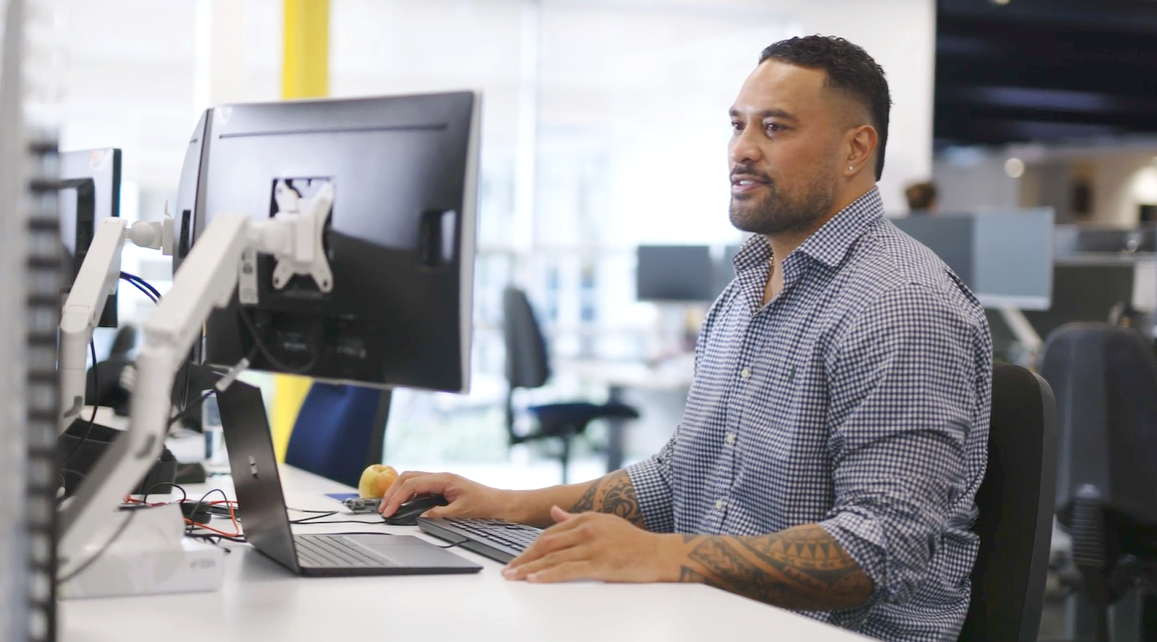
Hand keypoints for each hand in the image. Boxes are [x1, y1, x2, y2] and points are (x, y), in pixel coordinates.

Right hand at [379, 471, 511, 519]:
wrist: (503, 505)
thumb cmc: (487, 506)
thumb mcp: (461, 513)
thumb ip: (439, 514)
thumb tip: (420, 517)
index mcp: (445, 479)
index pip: (413, 484)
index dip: (397, 497)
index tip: (389, 511)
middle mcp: (442, 477)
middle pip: (408, 477)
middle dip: (393, 491)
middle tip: (384, 508)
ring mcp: (442, 482)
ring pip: (413, 481)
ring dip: (399, 492)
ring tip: (390, 507)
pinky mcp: (443, 488)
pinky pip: (421, 487)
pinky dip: (409, 494)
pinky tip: (404, 505)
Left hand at [502, 506, 678, 582]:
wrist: (659, 553)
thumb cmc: (633, 540)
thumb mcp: (604, 522)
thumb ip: (576, 517)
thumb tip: (553, 510)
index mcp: (587, 518)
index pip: (550, 532)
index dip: (530, 546)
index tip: (517, 558)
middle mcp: (587, 529)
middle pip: (547, 544)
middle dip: (524, 558)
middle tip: (508, 569)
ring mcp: (593, 546)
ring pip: (554, 557)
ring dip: (530, 568)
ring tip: (514, 576)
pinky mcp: (600, 563)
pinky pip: (568, 570)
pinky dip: (548, 575)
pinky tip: (535, 579)